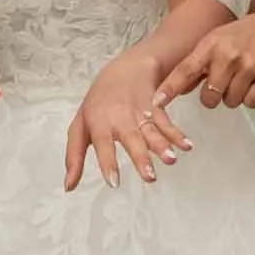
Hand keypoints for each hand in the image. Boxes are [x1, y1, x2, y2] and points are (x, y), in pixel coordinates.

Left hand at [63, 49, 190, 192]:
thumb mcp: (80, 125)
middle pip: (131, 138)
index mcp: (99, 122)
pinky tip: (186, 145)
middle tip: (149, 177)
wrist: (127, 68)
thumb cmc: (100, 101)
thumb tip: (68, 186)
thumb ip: (74, 156)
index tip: (114, 182)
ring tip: (171, 160)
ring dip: (162, 145)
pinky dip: (177, 135)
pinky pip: (167, 123)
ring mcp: (140, 112)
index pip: (102, 143)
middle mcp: (120, 117)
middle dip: (141, 157)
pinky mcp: (157, 109)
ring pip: (151, 130)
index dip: (108, 162)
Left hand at [155, 10, 254, 111]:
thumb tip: (177, 89)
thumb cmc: (242, 36)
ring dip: (235, 96)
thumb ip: (197, 64)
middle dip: (214, 96)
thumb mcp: (216, 41)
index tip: (156, 103)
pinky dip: (252, 98)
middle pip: (209, 98)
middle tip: (225, 81)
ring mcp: (249, 65)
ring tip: (243, 77)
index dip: (170, 88)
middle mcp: (228, 55)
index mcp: (210, 45)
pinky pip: (252, 102)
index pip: (185, 70)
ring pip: (231, 102)